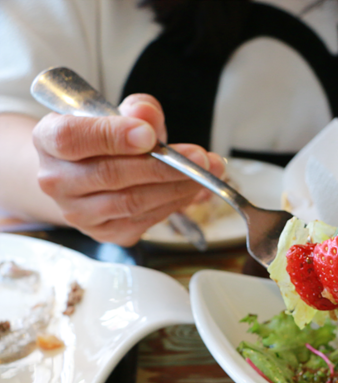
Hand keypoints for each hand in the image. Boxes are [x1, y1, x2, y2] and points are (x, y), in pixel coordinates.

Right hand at [33, 94, 224, 245]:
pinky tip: (190, 190)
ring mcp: (78, 212)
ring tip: (206, 173)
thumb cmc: (104, 140)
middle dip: (163, 166)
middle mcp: (56, 180)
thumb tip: (147, 114)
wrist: (88, 173)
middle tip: (199, 158)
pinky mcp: (103, 233)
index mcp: (49, 140)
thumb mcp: (119, 114)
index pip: (72, 138)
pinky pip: (143, 220)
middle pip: (111, 175)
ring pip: (132, 202)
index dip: (112, 136)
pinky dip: (173, 204)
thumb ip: (136, 111)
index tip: (149, 135)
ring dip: (176, 188)